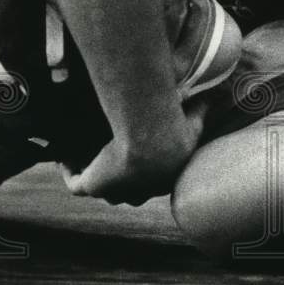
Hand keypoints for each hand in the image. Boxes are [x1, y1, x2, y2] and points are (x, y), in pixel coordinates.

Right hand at [61, 96, 207, 204]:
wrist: (154, 138)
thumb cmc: (177, 129)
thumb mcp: (195, 117)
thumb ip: (204, 108)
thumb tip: (220, 93)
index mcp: (163, 176)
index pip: (153, 180)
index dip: (146, 169)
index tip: (139, 149)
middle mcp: (140, 189)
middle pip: (127, 190)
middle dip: (120, 177)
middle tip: (110, 155)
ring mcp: (115, 190)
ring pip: (103, 189)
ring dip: (95, 174)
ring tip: (85, 154)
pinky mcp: (93, 186)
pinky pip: (76, 184)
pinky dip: (69, 171)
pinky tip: (64, 155)